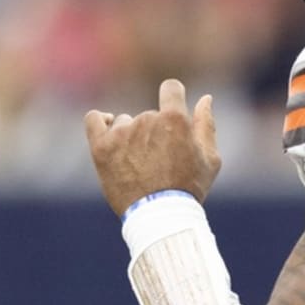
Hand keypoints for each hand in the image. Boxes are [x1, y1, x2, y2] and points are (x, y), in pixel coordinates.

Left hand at [84, 79, 220, 215]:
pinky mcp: (101, 146)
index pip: (171, 88)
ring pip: (125, 122)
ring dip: (131, 135)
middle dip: (156, 132)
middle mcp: (147, 120)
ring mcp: (122, 133)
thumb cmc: (189, 188)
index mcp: (175, 119)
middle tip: (160, 161)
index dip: (174, 96)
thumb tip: (206, 98)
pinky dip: (100, 122)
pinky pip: (94, 119)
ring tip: (138, 164)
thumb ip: (207, 124)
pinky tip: (107, 132)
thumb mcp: (210, 158)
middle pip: (149, 115)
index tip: (172, 111)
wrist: (159, 217)